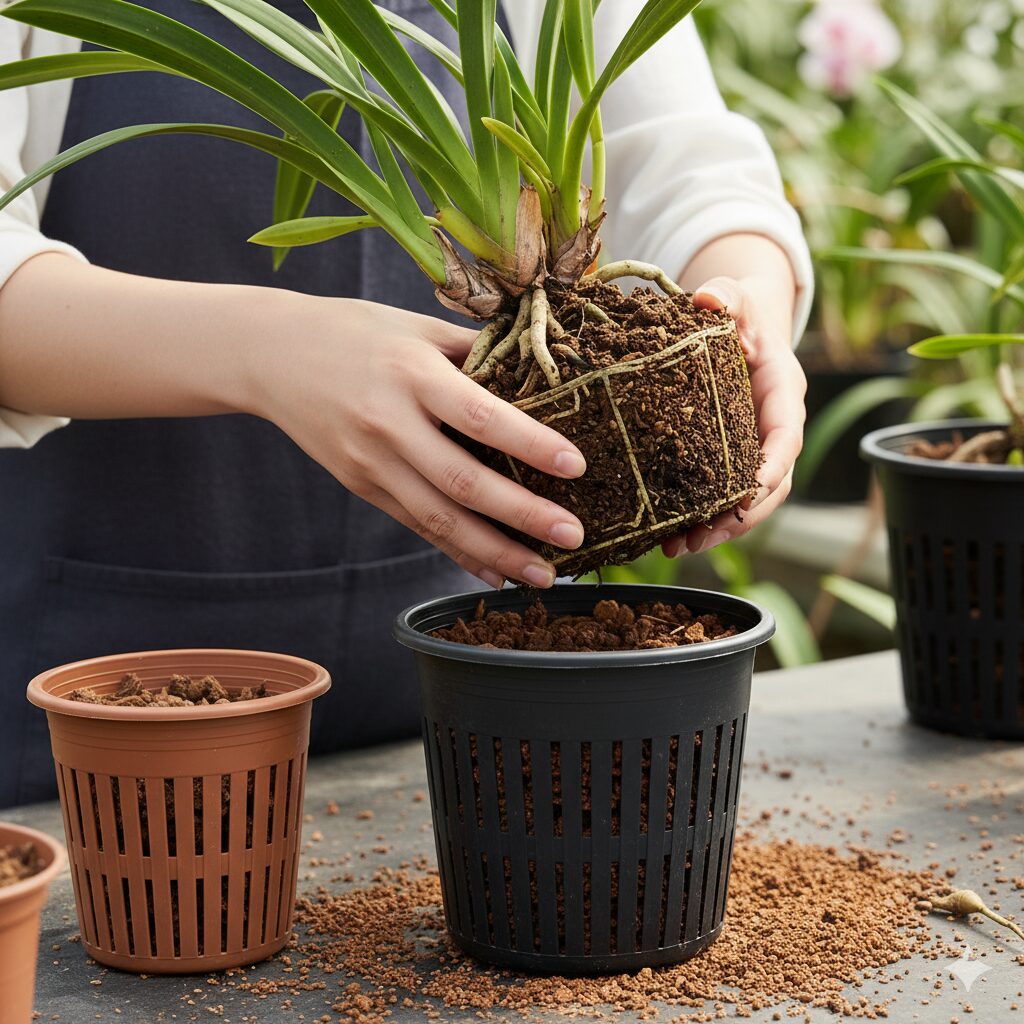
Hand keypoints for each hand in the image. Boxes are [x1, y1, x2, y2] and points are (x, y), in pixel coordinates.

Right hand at [249, 296, 587, 588]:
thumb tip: (541, 369)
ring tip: (543, 574)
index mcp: (410, 373)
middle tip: (573, 536)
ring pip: (439, 520)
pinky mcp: (361, 486)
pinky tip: (493, 572)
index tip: (576, 466)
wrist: (269, 355)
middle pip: (462, 482)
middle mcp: (389, 424)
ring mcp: (371, 462)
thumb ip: (473, 351)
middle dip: (522, 516)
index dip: (529, 444)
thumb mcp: (414, 326)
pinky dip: (457, 552)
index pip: (479, 415)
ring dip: (495, 552)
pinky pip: (416, 526)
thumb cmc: (353, 331)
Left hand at [662, 275, 805, 556]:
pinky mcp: (731, 460)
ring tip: (678, 548)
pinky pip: (725, 497)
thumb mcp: (734, 297)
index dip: (773, 465)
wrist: (739, 324)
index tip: (750, 491)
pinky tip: (670, 538)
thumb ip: (725, 294)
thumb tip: (706, 298)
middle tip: (701, 537)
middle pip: (772, 483)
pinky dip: (704, 520)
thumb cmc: (737, 310)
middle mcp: (774, 428)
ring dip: (720, 529)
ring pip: (750, 501)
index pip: (786, 435)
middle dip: (742, 515)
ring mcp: (754, 448)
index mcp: (782, 393)